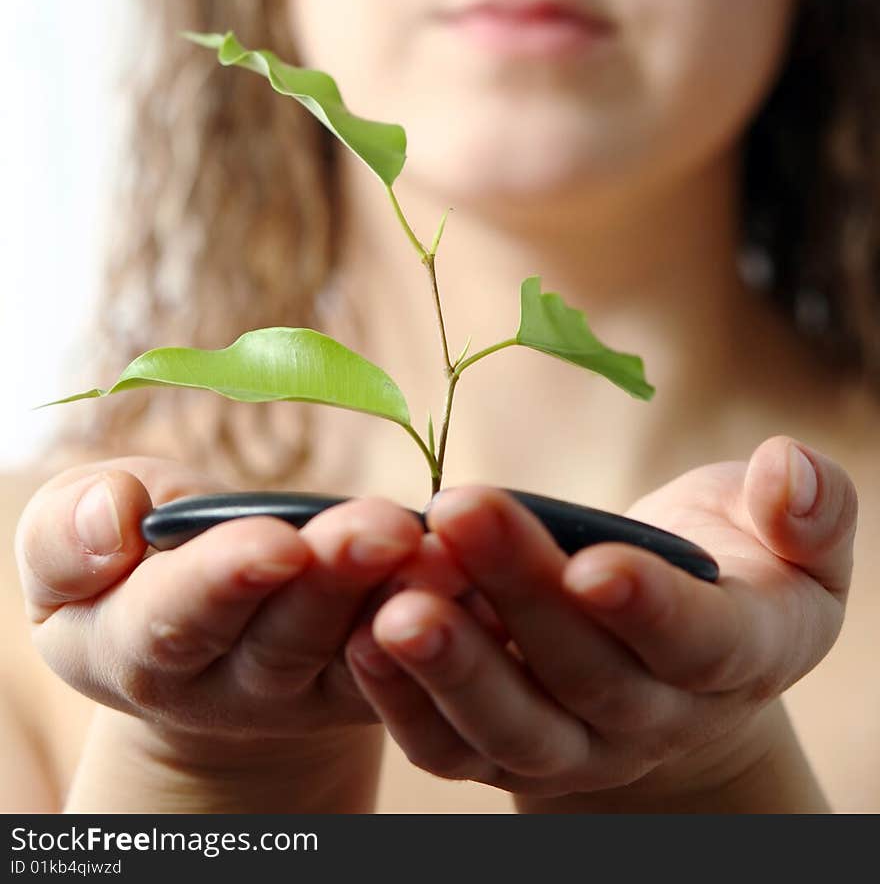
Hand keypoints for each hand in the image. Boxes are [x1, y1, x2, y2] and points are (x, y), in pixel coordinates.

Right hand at [15, 455, 436, 756]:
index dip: (227, 580)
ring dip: (404, 595)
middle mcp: (228, 683)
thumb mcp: (73, 540)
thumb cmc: (133, 559)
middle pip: (286, 636)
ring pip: (359, 649)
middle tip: (384, 525)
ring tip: (443, 544)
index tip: (276, 541)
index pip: (179, 619)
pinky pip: (416, 657)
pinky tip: (487, 574)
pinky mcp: (374, 682)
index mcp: (138, 645)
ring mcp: (309, 689)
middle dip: (336, 577)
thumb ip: (69, 532)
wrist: (206, 615)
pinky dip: (456, 618)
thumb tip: (113, 523)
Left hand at [343, 435, 856, 799]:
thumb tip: (790, 476)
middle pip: (584, 671)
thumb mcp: (796, 538)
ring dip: (450, 664)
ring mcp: (576, 744)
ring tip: (396, 599)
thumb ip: (809, 510)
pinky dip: (403, 701)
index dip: (649, 608)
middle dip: (519, 590)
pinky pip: (451, 746)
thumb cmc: (736, 569)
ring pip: (511, 724)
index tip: (594, 562)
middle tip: (460, 510)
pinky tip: (362, 632)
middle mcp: (656, 717)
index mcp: (741, 654)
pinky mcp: (504, 750)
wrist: (676, 655)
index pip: (698, 645)